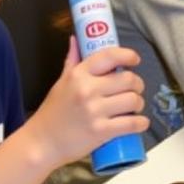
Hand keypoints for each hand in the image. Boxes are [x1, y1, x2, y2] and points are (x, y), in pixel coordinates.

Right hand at [28, 36, 147, 167]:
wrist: (42, 143)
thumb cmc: (52, 113)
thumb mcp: (60, 83)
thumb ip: (71, 62)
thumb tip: (76, 40)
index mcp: (78, 75)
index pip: (109, 56)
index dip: (127, 55)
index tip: (135, 60)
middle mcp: (88, 89)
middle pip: (128, 79)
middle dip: (137, 85)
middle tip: (134, 91)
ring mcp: (95, 111)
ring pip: (133, 100)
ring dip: (139, 104)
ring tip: (134, 108)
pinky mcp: (101, 131)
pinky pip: (132, 123)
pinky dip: (141, 123)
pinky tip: (139, 123)